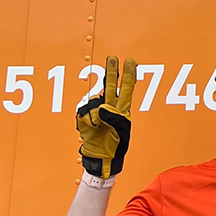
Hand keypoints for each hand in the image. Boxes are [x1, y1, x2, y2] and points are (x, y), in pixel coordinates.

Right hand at [77, 56, 136, 179]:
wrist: (101, 156)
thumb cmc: (115, 145)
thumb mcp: (121, 133)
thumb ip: (114, 119)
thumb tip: (103, 108)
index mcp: (123, 109)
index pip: (126, 88)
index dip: (129, 74)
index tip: (130, 62)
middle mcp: (110, 106)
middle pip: (111, 85)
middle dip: (112, 71)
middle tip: (112, 59)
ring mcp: (96, 110)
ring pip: (94, 100)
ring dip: (95, 115)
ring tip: (99, 127)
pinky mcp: (85, 115)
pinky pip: (84, 112)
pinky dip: (87, 120)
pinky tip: (91, 128)